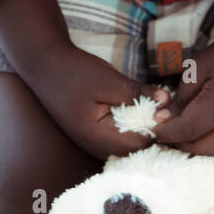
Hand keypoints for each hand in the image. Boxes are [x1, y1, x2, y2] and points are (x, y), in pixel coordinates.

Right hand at [31, 40, 169, 161]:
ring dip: (141, 127)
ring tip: (150, 105)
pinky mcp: (92, 134)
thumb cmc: (74, 71)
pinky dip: (130, 124)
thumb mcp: (109, 80)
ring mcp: (92, 142)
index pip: (140, 144)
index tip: (168, 108)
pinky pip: (118, 137)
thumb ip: (137, 93)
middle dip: (151, 128)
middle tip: (163, 106)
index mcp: (97, 136)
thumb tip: (167, 101)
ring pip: (128, 143)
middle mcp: (94, 146)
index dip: (157, 127)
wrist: (45, 66)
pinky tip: (135, 107)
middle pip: (135, 148)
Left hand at [149, 30, 213, 156]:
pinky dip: (210, 145)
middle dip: (179, 144)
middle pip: (202, 147)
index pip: (188, 128)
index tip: (152, 129)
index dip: (167, 132)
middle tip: (164, 134)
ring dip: (195, 148)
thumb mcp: (197, 68)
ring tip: (179, 136)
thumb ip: (179, 96)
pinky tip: (199, 134)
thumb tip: (161, 119)